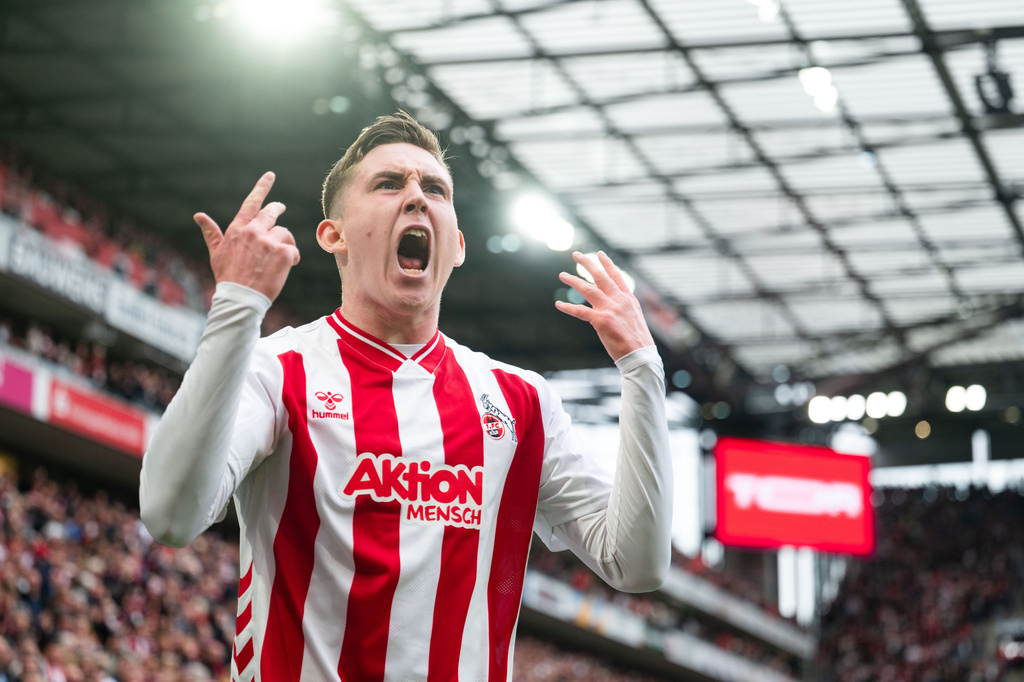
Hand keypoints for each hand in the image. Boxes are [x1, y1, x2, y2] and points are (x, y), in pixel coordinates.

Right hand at [194, 172, 300, 301]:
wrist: (241, 297)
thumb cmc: (228, 276)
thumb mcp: (216, 252)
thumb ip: (211, 232)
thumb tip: (198, 216)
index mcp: (238, 229)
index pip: (251, 203)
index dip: (262, 188)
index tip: (270, 176)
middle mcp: (254, 231)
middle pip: (272, 213)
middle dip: (277, 208)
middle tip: (280, 207)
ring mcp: (270, 241)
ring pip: (284, 233)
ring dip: (285, 242)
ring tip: (280, 257)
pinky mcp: (284, 252)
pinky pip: (294, 249)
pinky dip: (293, 257)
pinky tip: (288, 266)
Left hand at [556, 251, 654, 361]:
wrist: (641, 356)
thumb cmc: (637, 341)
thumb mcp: (634, 319)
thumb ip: (623, 309)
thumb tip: (613, 307)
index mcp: (629, 299)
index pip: (616, 276)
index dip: (607, 264)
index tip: (599, 253)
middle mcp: (620, 300)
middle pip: (600, 276)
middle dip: (587, 264)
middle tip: (576, 254)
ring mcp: (610, 309)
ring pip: (588, 289)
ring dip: (573, 281)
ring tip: (562, 275)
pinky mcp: (601, 320)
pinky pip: (580, 311)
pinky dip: (568, 307)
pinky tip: (558, 304)